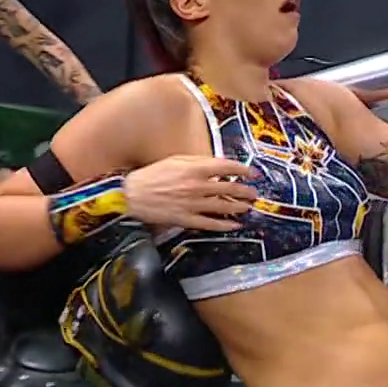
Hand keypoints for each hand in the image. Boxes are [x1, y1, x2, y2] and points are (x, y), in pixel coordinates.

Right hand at [122, 156, 258, 231]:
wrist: (132, 194)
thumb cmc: (152, 174)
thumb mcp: (175, 161)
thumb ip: (197, 163)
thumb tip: (217, 167)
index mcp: (195, 168)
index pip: (227, 167)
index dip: (244, 170)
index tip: (253, 173)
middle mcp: (197, 186)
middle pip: (230, 188)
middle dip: (245, 191)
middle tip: (254, 193)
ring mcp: (193, 204)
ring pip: (224, 207)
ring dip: (239, 207)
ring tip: (248, 207)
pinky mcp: (186, 219)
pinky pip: (210, 224)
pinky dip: (225, 225)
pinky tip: (235, 226)